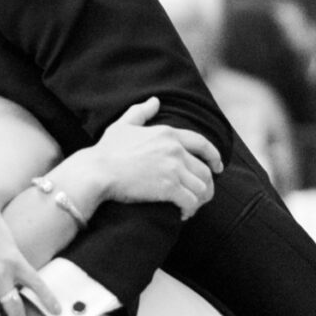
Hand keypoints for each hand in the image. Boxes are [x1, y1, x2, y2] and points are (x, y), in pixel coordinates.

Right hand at [85, 99, 221, 215]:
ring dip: (199, 199)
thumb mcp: (123, 125)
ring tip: (192, 207)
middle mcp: (175, 149)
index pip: (202, 144)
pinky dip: (189, 210)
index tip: (219, 167)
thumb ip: (141, 112)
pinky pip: (190, 201)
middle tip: (202, 195)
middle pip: (205, 170)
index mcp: (168, 134)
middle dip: (207, 185)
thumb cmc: (106, 150)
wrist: (97, 171)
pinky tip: (182, 215)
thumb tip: (155, 100)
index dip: (215, 156)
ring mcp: (174, 169)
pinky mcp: (169, 188)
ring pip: (201, 187)